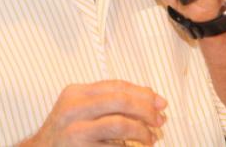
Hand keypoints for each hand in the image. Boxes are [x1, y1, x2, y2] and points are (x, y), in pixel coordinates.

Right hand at [20, 80, 166, 145]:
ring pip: (120, 123)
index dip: (143, 93)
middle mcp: (73, 108)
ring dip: (142, 131)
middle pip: (120, 100)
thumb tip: (150, 100)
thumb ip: (107, 102)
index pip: (116, 85)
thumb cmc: (65, 133)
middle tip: (159, 121)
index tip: (160, 103)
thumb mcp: (79, 110)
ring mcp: (75, 130)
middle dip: (146, 110)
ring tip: (150, 139)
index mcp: (75, 93)